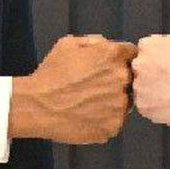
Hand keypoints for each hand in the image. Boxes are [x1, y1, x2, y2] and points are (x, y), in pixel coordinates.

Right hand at [9, 35, 136, 143]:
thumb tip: (111, 46)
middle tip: (94, 87)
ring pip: (124, 102)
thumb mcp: (68, 44)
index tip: (111, 66)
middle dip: (116, 80)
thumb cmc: (50, 73)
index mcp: (113, 56)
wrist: (36, 106)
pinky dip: (104, 120)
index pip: (132, 53)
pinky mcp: (113, 127)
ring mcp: (119, 105)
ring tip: (88, 103)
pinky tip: (86, 116)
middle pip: (130, 79)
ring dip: (112, 101)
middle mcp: (122, 79)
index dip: (122, 58)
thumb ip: (96, 41)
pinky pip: (115, 121)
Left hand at [132, 29, 169, 126]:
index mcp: (148, 46)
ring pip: (143, 88)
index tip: (167, 62)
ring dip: (154, 89)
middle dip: (153, 72)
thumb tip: (169, 43)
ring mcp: (140, 88)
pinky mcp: (145, 108)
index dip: (158, 56)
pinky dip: (157, 105)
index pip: (145, 49)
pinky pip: (147, 105)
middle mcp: (139, 66)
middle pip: (141, 68)